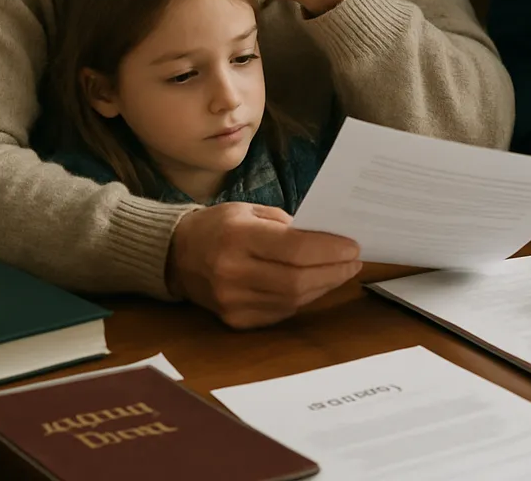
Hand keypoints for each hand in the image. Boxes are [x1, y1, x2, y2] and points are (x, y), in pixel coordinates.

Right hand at [166, 202, 362, 328]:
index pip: (294, 249)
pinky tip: (316, 284)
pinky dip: (303, 298)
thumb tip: (329, 238)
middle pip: (297, 279)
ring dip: (324, 286)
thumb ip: (288, 224)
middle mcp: (232, 272)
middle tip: (354, 260)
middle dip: (333, 270)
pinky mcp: (235, 321)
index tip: (353, 246)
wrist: (176, 256)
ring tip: (341, 271)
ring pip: (292, 299)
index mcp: (237, 236)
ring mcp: (232, 301)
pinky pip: (280, 312)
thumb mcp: (251, 210)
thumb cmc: (220, 225)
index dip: (329, 250)